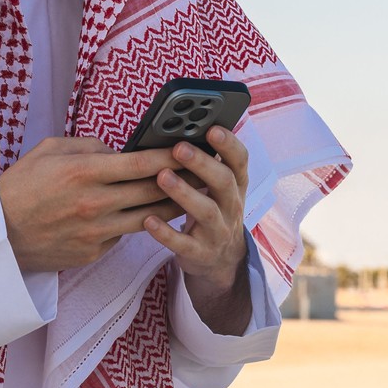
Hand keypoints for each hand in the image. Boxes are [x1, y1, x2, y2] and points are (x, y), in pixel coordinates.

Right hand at [0, 137, 184, 272]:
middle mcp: (95, 203)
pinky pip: (125, 235)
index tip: (194, 147)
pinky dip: (138, 223)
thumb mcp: (51, 150)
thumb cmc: (21, 185)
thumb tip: (121, 150)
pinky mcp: (94, 253)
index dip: (174, 155)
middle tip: (205, 170)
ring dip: (174, 205)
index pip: (144, 162)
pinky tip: (150, 214)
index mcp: (85, 172)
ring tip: (193, 194)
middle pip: (155, 191)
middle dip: (184, 179)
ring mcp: (96, 232)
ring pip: (150, 218)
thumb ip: (90, 146)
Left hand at [143, 127, 252, 333]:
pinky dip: (166, 232)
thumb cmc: (212, 209)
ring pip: (206, 211)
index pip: (239, 160)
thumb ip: (205, 163)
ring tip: (162, 177)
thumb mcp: (217, 187)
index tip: (212, 128)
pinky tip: (148, 219)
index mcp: (236, 184)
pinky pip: (184, 243)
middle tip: (179, 147)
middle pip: (224, 181)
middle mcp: (232, 205)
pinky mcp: (201, 253)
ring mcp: (218, 231)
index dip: (229, 143)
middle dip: (202, 163)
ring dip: (184, 193)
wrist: (221, 259)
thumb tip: (178, 129)